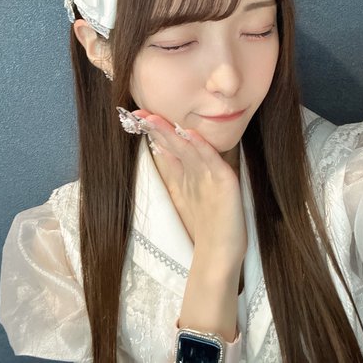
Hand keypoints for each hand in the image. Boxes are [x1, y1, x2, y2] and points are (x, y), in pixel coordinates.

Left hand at [133, 109, 246, 266]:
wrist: (221, 251)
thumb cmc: (206, 224)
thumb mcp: (185, 192)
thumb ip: (175, 169)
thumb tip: (158, 145)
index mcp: (192, 170)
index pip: (172, 144)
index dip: (156, 130)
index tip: (137, 117)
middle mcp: (203, 167)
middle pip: (177, 142)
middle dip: (158, 127)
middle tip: (138, 112)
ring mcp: (214, 173)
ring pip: (190, 147)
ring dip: (171, 131)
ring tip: (153, 118)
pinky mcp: (225, 182)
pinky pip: (210, 160)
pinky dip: (199, 145)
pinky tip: (189, 133)